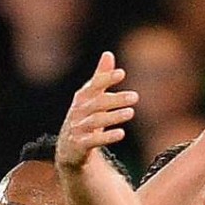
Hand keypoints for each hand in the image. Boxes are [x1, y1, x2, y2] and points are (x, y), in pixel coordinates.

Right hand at [57, 51, 137, 170]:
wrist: (69, 150)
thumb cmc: (84, 119)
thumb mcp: (91, 99)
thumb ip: (100, 78)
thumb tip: (108, 54)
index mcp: (82, 98)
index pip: (94, 86)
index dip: (106, 79)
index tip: (121, 74)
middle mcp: (78, 111)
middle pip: (97, 103)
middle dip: (115, 99)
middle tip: (135, 97)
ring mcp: (77, 128)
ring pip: (95, 121)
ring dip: (113, 116)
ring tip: (131, 113)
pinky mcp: (79, 145)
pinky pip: (93, 140)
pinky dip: (106, 137)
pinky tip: (121, 133)